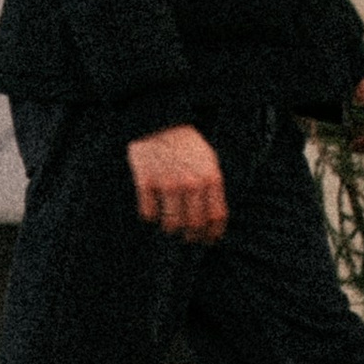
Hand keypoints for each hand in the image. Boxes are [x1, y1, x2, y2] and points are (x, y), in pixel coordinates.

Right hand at [128, 123, 226, 242]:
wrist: (159, 124)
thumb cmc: (186, 145)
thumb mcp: (209, 161)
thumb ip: (212, 187)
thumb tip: (213, 219)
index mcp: (211, 177)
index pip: (216, 216)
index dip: (213, 233)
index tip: (209, 239)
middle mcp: (191, 183)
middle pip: (195, 224)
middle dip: (193, 236)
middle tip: (189, 238)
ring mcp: (168, 183)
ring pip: (171, 224)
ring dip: (171, 230)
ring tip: (171, 227)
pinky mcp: (146, 182)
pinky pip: (149, 213)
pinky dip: (151, 216)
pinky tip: (154, 210)